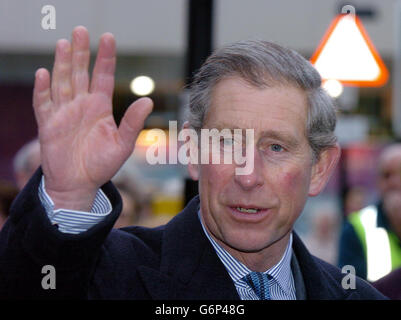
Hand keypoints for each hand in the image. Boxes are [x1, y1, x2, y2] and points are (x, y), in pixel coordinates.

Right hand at [33, 26, 152, 210]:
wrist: (80, 185)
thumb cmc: (102, 165)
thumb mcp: (122, 144)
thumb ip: (132, 122)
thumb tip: (148, 100)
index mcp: (100, 107)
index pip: (102, 76)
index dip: (105, 57)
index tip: (108, 37)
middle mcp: (81, 105)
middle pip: (79, 73)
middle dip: (80, 52)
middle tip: (81, 30)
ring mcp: (64, 113)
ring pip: (61, 82)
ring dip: (61, 63)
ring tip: (63, 43)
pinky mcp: (48, 125)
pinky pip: (43, 104)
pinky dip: (42, 90)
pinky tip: (43, 74)